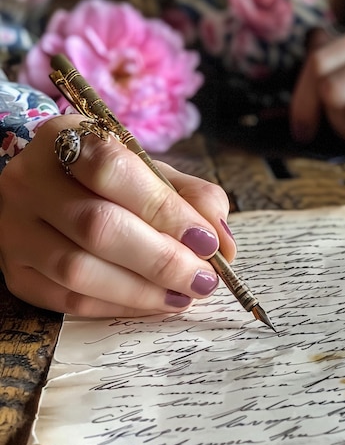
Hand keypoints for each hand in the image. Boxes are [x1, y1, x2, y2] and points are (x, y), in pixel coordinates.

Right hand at [0, 114, 234, 316]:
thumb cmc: (113, 179)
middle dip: (162, 259)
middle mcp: (30, 180)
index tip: (208, 241)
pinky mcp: (15, 271)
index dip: (166, 211)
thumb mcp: (152, 171)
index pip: (115, 171)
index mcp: (66, 138)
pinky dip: (119, 306)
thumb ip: (193, 197)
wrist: (52, 189)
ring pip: (79, 270)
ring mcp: (15, 228)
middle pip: (98, 226)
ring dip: (143, 290)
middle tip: (204, 278)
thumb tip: (223, 241)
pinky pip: (67, 300)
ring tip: (185, 293)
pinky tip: (154, 302)